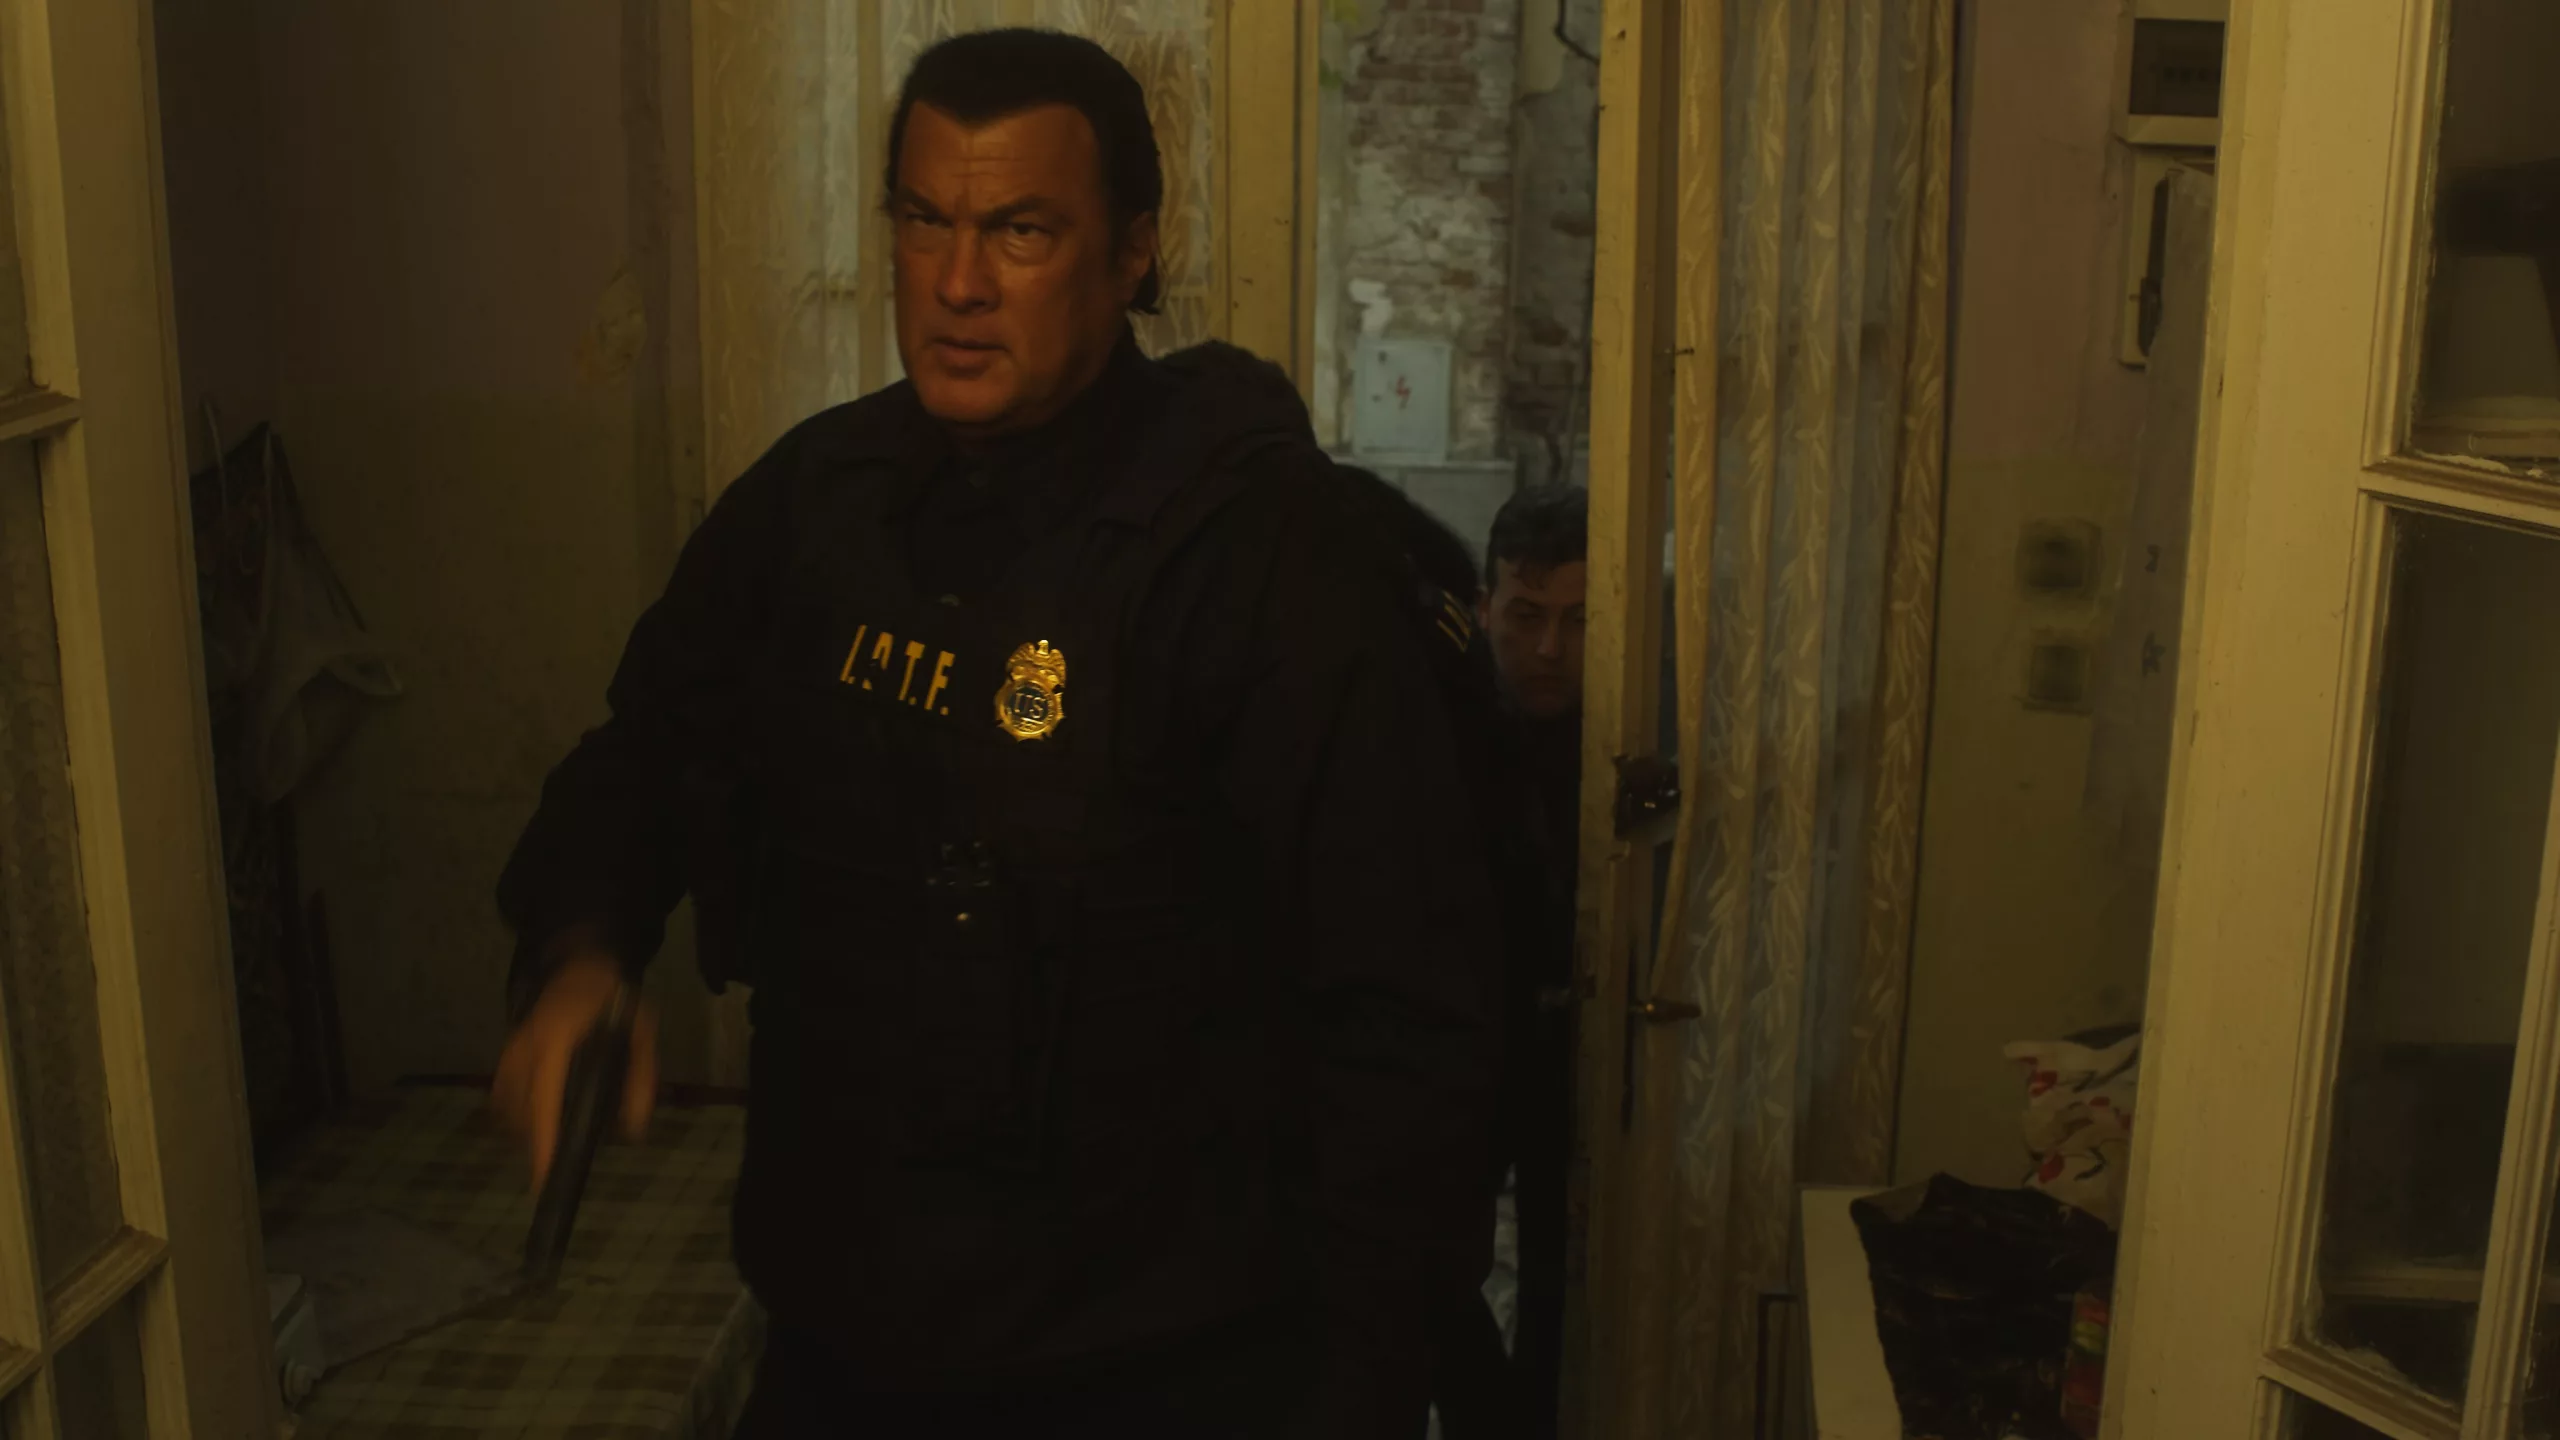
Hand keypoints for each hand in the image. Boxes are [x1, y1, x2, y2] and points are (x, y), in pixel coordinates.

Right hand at [491, 946, 658, 1190]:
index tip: (543, 1176)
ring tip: (552, 1144)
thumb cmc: (614, 1000)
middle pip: (520, 1112)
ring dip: (526, 1131)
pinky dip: (516, 1115)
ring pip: (507, 1108)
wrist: (580, 963)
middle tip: (558, 1167)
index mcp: (556, 1039)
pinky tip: (537, 1122)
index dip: (543, 1140)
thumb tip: (633, 1132)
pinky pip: (502, 1096)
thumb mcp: (642, 1034)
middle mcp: (524, 1047)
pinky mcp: (504, 1053)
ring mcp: (509, 1049)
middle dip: (536, 1144)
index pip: (544, 1098)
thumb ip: (640, 1080)